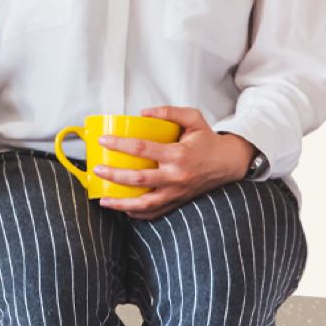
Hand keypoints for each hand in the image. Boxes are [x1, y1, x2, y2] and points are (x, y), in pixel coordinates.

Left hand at [94, 106, 255, 220]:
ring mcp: (177, 193)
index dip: (120, 144)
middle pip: (139, 179)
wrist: (228, 163)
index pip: (142, 149)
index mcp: (178, 154)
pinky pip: (155, 213)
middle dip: (114, 175)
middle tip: (97, 169)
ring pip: (145, 203)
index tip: (104, 140)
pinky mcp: (178, 202)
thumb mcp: (193, 118)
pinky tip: (124, 209)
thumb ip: (169, 112)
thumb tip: (142, 113)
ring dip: (122, 203)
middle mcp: (176, 176)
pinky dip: (138, 213)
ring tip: (103, 200)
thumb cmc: (208, 140)